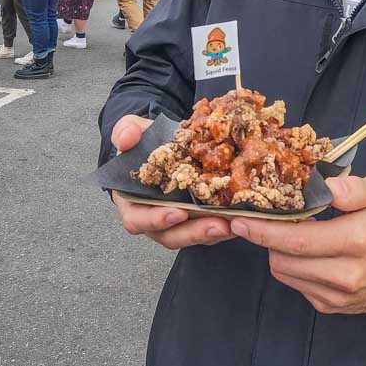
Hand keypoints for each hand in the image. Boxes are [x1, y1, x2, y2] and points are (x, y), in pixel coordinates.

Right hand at [109, 114, 231, 249]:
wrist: (166, 140)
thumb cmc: (144, 141)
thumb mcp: (133, 129)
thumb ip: (126, 131)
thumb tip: (125, 140)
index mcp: (132, 200)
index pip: (138, 219)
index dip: (156, 219)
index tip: (178, 213)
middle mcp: (153, 217)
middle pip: (169, 235)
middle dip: (193, 232)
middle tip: (218, 225)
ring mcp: (176, 220)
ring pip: (191, 236)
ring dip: (211, 233)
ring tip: (231, 223)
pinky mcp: (196, 218)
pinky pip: (207, 229)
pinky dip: (223, 227)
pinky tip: (239, 219)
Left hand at [230, 176, 365, 314]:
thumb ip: (354, 188)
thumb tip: (326, 187)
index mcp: (355, 240)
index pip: (298, 239)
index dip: (264, 230)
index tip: (240, 219)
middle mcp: (344, 273)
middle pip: (284, 259)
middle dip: (264, 238)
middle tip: (254, 220)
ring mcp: (336, 295)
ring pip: (285, 273)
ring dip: (276, 251)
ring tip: (285, 232)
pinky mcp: (330, 306)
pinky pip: (295, 284)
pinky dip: (291, 265)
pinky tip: (302, 251)